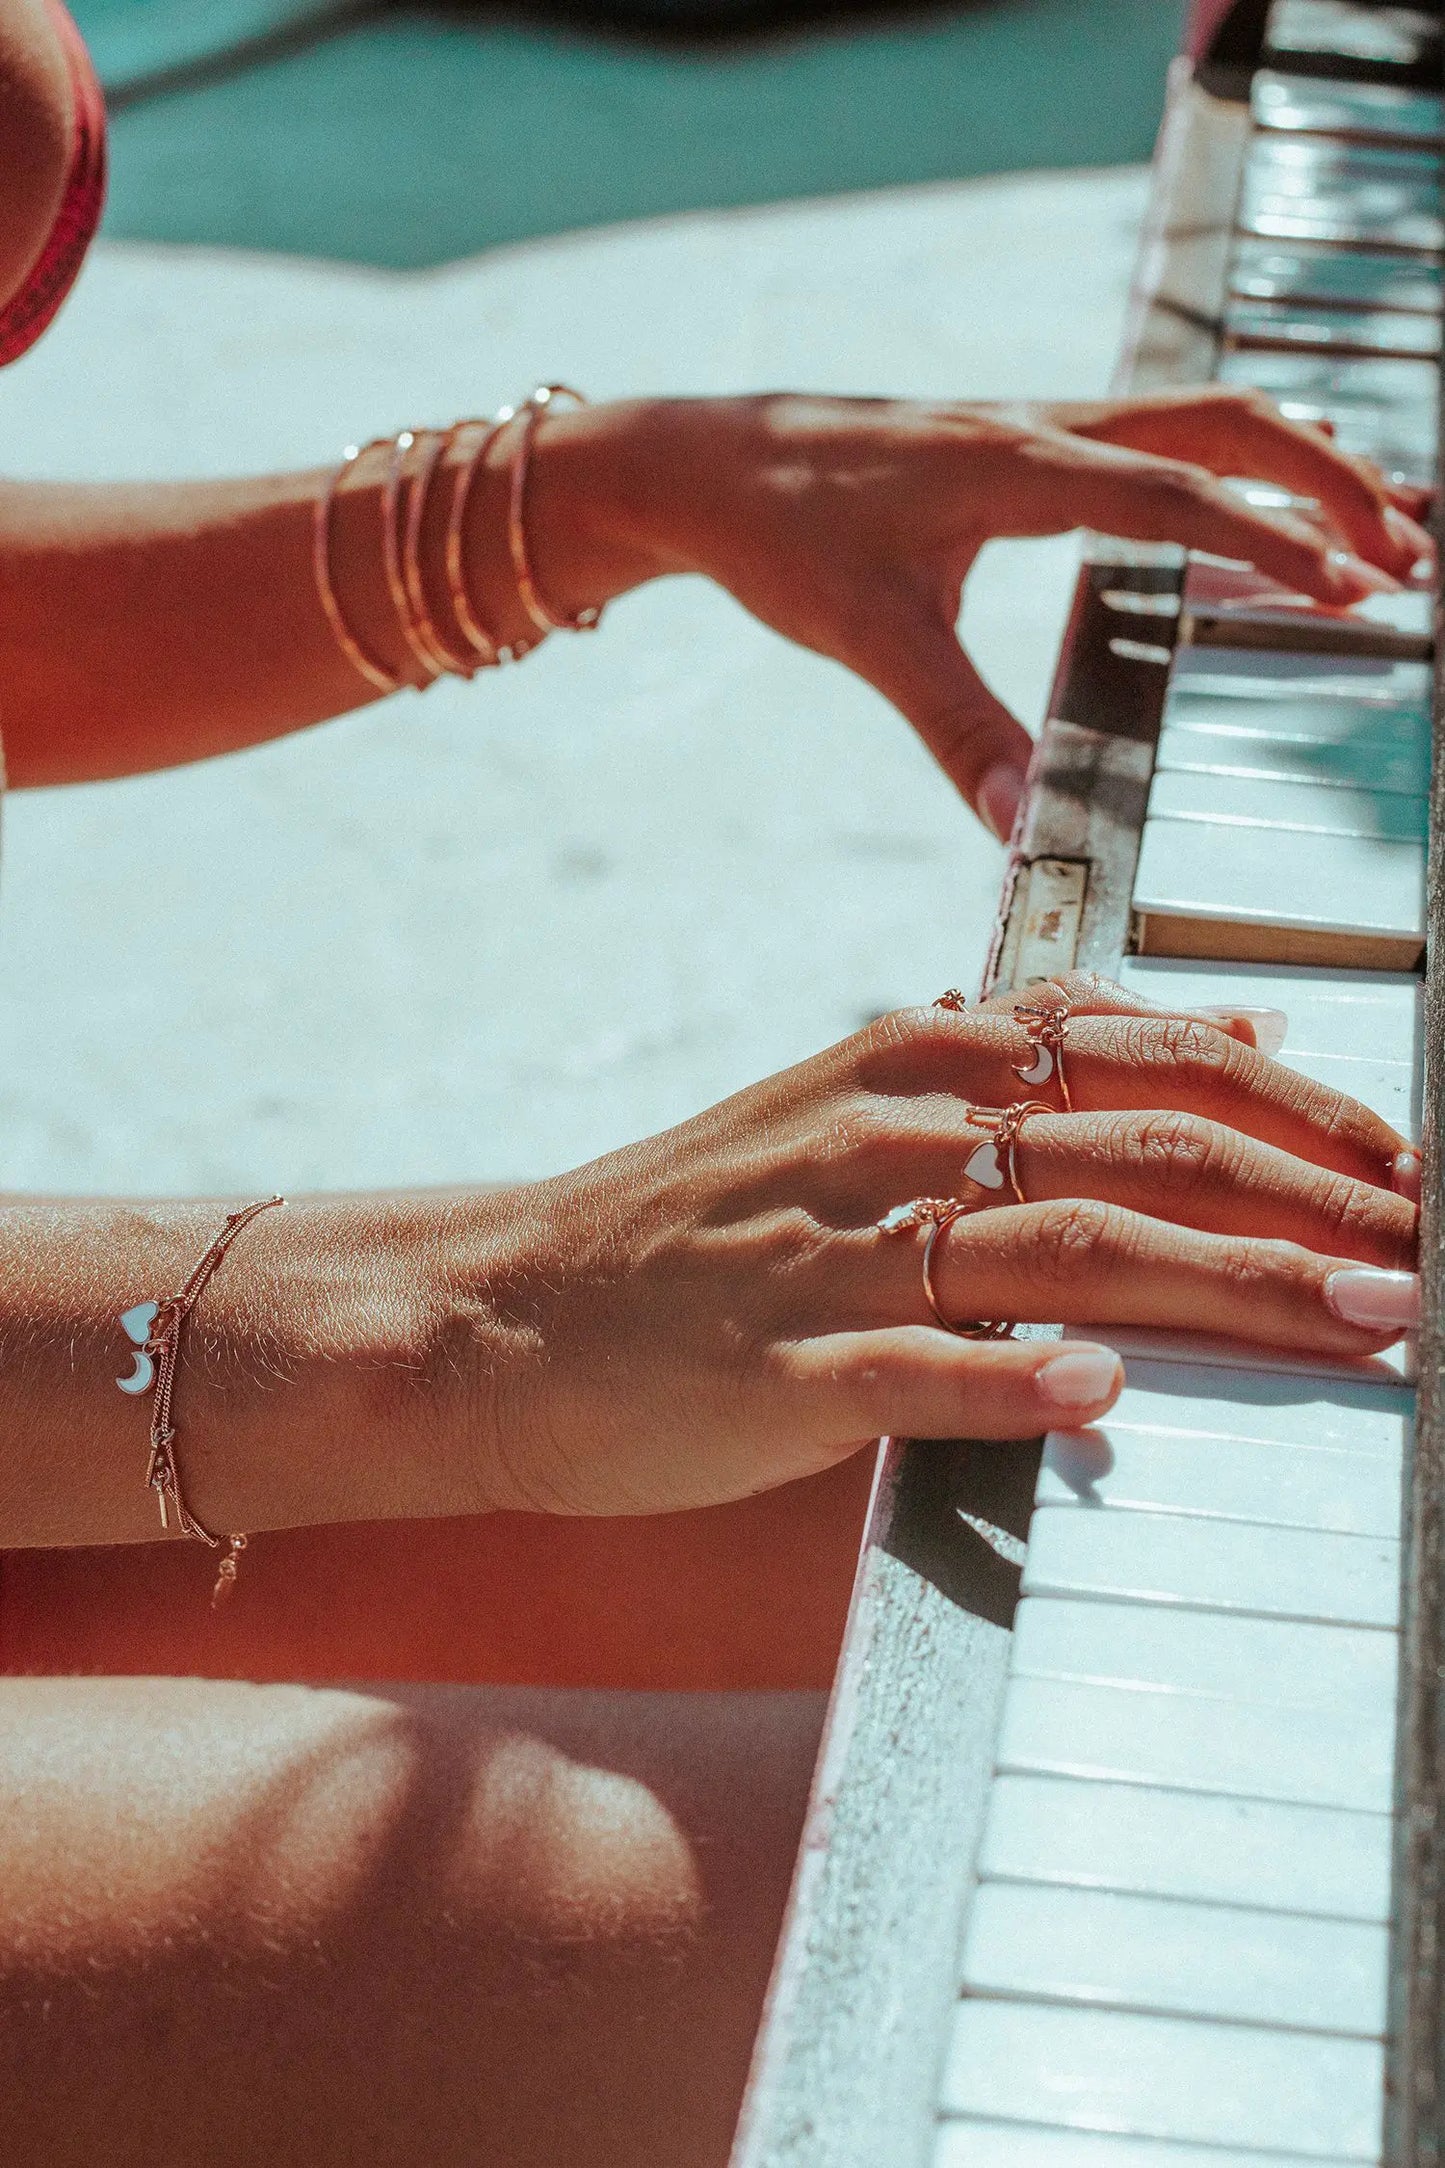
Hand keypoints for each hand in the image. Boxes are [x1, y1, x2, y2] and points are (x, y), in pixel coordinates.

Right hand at [456, 975, 1418, 1518]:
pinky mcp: (772, 1366)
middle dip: (1309, 1198)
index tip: (1408, 1159)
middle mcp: (885, 1133)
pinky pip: (904, 1369)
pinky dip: (1005, 1377)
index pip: (1141, 1056)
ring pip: (1056, 1246)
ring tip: (1360, 1321)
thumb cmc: (703, 1215)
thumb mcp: (861, 1093)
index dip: (1296, 1106)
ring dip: (1227, 1284)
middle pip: (1133, 1149)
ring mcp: (828, 1251)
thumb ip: (1042, 1051)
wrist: (511, 1304)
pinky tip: (1099, 1390)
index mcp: (914, 1060)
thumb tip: (1232, 1015)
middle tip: (1430, 1245)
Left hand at [536, 388, 1431, 837]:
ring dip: (1294, 464)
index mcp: (1019, 466)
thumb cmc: (779, 537)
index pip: (1181, 493)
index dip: (1278, 539)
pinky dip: (1231, 466)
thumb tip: (1028, 828)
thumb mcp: (869, 640)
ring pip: (1201, 417)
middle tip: (1410, 557)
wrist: (705, 462)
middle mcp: (1044, 428)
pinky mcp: (1022, 442)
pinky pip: (1157, 433)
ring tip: (1379, 528)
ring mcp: (1036, 424)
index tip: (1358, 588)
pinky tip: (1259, 512)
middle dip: (1328, 481)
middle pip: (1226, 424)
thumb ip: (958, 731)